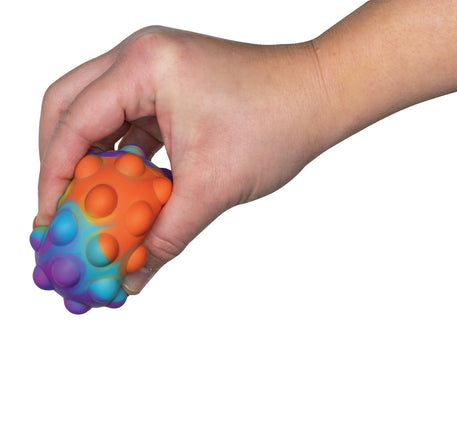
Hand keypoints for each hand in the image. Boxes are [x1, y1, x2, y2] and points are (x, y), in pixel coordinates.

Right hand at [37, 27, 326, 292]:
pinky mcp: (171, 90)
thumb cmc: (277, 124)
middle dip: (60, 163)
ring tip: (93, 207)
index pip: (74, 123)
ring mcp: (156, 73)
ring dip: (92, 163)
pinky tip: (129, 193)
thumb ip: (167, 236)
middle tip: (60, 209)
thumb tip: (134, 274)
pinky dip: (123, 160)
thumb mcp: (212, 188)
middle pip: (69, 109)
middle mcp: (141, 59)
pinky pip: (130, 125)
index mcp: (144, 68)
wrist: (320, 99)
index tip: (48, 220)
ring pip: (98, 117)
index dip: (53, 176)